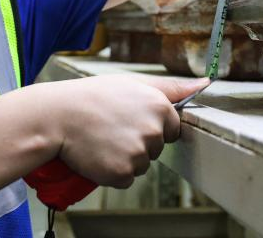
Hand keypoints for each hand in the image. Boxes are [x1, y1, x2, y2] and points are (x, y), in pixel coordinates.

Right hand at [41, 74, 207, 187]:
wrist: (58, 116)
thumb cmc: (93, 96)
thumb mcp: (133, 83)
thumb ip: (172, 86)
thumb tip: (205, 83)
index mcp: (160, 107)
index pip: (172, 128)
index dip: (151, 126)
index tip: (130, 120)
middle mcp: (154, 131)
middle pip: (156, 148)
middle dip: (138, 142)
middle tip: (112, 127)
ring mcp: (139, 154)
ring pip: (141, 165)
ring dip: (125, 157)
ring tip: (103, 138)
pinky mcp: (122, 173)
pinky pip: (125, 178)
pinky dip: (112, 171)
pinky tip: (99, 154)